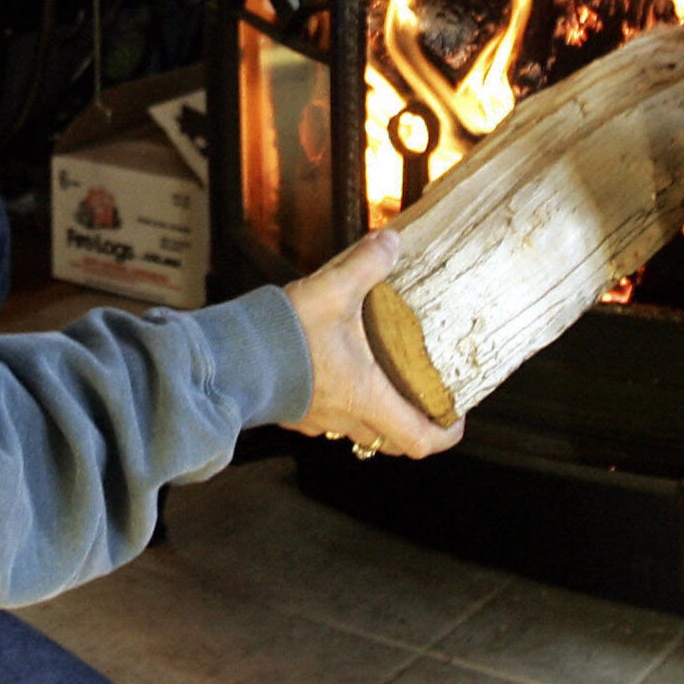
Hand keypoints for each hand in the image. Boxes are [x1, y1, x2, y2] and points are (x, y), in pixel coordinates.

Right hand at [279, 229, 458, 460]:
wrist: (227, 357)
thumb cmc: (283, 335)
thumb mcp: (333, 291)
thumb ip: (366, 265)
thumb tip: (392, 242)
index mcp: (367, 397)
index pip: (419, 440)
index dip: (445, 433)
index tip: (456, 417)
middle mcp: (346, 418)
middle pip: (393, 442)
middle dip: (415, 425)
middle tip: (427, 400)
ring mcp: (318, 420)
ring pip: (361, 431)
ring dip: (378, 413)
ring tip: (386, 381)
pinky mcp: (295, 412)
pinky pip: (330, 418)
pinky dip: (345, 403)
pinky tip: (340, 371)